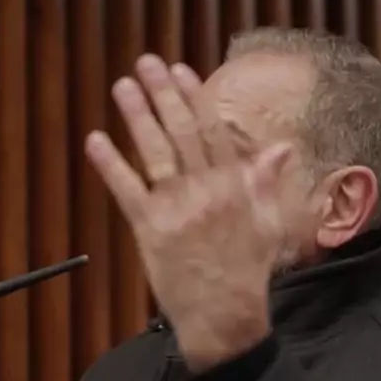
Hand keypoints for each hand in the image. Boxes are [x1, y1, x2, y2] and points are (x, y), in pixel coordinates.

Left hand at [85, 55, 299, 370]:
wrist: (225, 316)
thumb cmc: (249, 272)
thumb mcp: (270, 224)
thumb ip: (269, 182)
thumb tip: (283, 148)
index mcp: (234, 186)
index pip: (212, 131)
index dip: (194, 98)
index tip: (181, 70)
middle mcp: (206, 190)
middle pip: (181, 132)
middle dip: (163, 94)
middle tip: (146, 63)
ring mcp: (176, 209)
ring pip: (155, 152)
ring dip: (138, 116)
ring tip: (123, 86)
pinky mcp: (150, 230)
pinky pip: (128, 191)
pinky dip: (111, 165)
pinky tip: (96, 140)